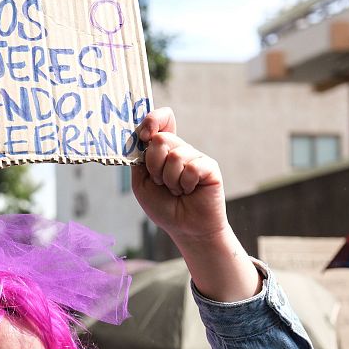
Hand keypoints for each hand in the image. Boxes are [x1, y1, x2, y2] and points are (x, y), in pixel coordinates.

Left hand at [132, 107, 228, 243]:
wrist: (185, 228)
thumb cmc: (163, 207)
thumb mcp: (141, 183)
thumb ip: (140, 160)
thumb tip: (144, 138)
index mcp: (162, 150)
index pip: (161, 120)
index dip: (152, 120)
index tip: (145, 135)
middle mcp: (179, 149)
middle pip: (161, 139)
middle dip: (154, 165)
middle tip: (161, 183)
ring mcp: (195, 157)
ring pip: (175, 156)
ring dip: (169, 180)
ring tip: (176, 191)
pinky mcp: (209, 166)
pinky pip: (192, 167)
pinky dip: (185, 183)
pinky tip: (190, 191)